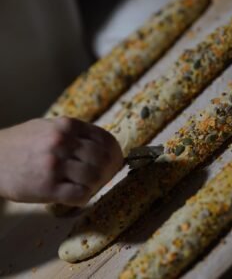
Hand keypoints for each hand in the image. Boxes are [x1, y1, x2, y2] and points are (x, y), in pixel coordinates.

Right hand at [0, 117, 122, 205]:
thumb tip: (104, 145)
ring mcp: (55, 165)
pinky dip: (85, 196)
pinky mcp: (47, 187)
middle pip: (103, 158)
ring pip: (94, 177)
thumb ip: (76, 133)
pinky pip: (80, 194)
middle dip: (110, 169)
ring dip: (98, 183)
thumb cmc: (24, 142)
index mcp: (67, 125)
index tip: (116, 159)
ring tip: (92, 185)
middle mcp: (62, 142)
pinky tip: (79, 194)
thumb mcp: (50, 127)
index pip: (105, 139)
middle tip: (108, 175)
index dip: (115, 151)